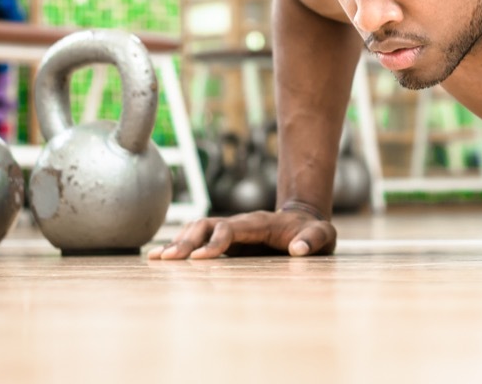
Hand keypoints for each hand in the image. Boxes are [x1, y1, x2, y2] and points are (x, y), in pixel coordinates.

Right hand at [147, 205, 336, 259]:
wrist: (305, 221)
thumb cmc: (313, 232)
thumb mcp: (324, 235)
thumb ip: (315, 240)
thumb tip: (298, 250)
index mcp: (260, 222)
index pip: (231, 228)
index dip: (216, 241)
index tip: (201, 259)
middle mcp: (241, 223)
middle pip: (207, 225)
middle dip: (186, 241)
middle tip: (166, 259)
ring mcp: (231, 230)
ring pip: (198, 229)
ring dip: (178, 242)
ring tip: (156, 259)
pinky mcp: (226, 240)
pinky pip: (198, 239)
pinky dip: (180, 245)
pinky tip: (162, 257)